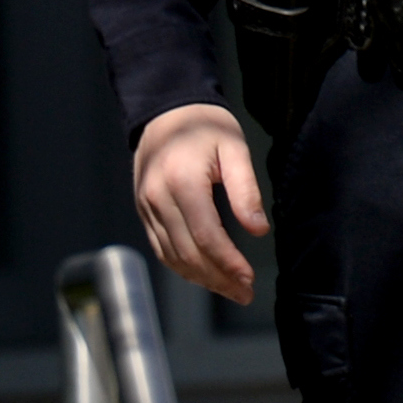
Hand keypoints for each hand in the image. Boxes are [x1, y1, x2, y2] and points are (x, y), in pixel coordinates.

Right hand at [133, 103, 268, 304]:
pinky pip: (161, 248)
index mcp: (182, 181)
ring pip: (172, 256)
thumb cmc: (207, 126)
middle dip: (218, 278)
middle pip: (187, 252)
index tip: (248, 278)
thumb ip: (245, 189)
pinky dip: (182, 266)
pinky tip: (205, 274)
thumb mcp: (234, 148)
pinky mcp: (143, 210)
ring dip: (201, 278)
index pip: (205, 236)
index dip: (228, 262)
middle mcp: (158, 198)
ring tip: (230, 289)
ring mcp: (146, 206)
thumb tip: (259, 230)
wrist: (167, 110)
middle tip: (245, 293)